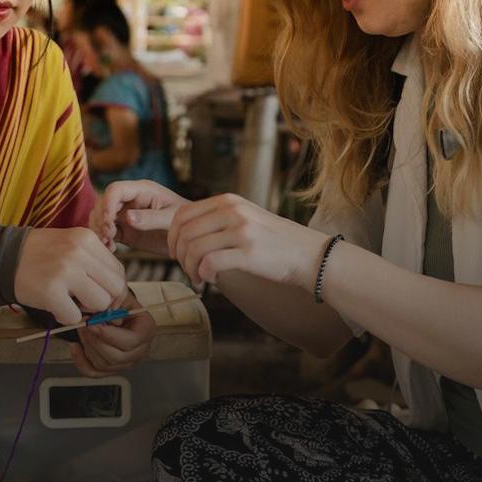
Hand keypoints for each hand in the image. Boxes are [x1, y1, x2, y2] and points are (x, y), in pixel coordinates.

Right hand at [12, 227, 125, 325]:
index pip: (119, 271)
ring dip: (86, 309)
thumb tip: (116, 292)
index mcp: (87, 239)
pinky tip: (54, 305)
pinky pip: (74, 317)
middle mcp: (79, 253)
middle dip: (104, 301)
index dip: (113, 289)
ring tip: (69, 300)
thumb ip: (95, 262)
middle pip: (115, 289)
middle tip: (86, 301)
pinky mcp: (51, 292)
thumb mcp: (71, 245)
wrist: (3, 257)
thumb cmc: (40, 254)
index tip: (100, 294)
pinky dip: (65, 316)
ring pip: (100, 304)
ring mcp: (65, 272)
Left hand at [70, 286, 156, 376]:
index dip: (107, 335)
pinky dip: (80, 361)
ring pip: (103, 364)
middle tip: (82, 325)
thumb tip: (107, 312)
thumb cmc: (117, 301)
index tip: (91, 324)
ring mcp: (126, 362)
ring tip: (81, 329)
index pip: (130, 342)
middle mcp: (140, 350)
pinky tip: (75, 346)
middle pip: (117, 357)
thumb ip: (114, 298)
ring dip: (87, 346)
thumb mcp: (118, 293)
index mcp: (146, 330)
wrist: (112, 308)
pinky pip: (93, 372)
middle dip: (94, 341)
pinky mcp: (111, 368)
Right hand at [91, 179, 187, 255]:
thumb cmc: (185, 223)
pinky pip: (106, 232)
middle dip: (101, 219)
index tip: (109, 222)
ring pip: (100, 217)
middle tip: (108, 236)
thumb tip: (128, 217)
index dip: (107, 204)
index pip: (115, 190)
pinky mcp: (124, 230)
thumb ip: (151, 218)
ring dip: (99, 230)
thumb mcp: (172, 218)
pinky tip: (110, 248)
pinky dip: (103, 240)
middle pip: (103, 203)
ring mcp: (125, 215)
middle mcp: (130, 200)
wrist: (189, 240)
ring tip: (108, 244)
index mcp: (142, 190)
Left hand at [167, 193, 327, 289]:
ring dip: (189, 268)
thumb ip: (218, 219)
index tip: (176, 252)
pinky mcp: (248, 253)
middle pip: (184, 232)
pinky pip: (210, 264)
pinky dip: (203, 275)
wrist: (310, 255)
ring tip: (197, 277)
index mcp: (228, 201)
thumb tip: (184, 233)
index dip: (172, 236)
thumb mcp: (245, 218)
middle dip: (178, 255)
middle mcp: (232, 211)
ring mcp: (241, 231)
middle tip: (186, 269)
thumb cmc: (275, 242)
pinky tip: (210, 279)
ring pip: (194, 248)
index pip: (182, 214)